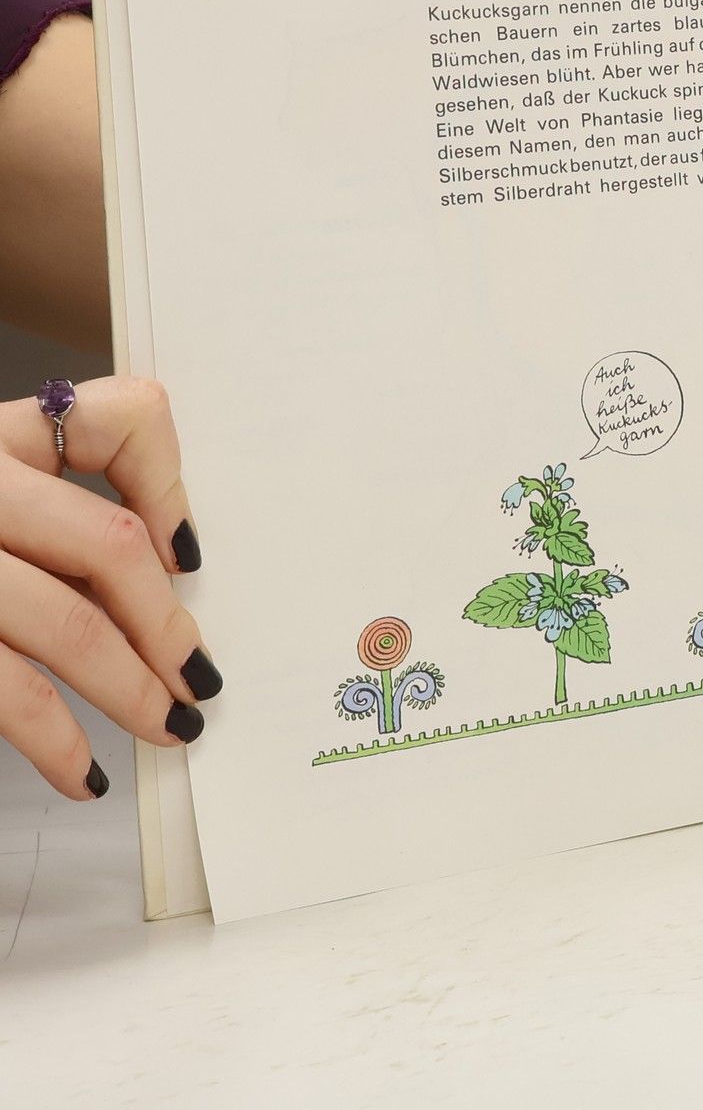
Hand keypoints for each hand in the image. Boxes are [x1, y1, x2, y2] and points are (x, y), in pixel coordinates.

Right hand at [0, 376, 218, 798]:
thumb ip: (42, 496)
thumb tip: (162, 563)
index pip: (121, 419)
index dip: (172, 484)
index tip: (190, 555)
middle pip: (109, 544)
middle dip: (166, 624)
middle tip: (198, 679)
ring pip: (66, 622)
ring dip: (130, 688)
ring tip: (167, 728)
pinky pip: (4, 687)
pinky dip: (53, 740)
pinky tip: (80, 770)